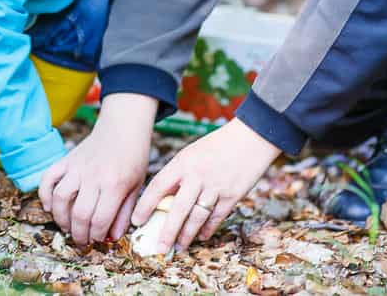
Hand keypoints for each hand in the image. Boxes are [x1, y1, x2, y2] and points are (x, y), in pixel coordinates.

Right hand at [39, 93, 156, 244]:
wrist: (123, 127)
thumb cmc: (133, 158)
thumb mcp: (136, 186)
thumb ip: (124, 213)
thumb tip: (112, 238)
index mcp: (114, 184)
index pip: (100, 220)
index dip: (96, 236)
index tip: (96, 240)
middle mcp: (93, 176)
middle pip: (80, 214)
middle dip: (78, 234)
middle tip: (81, 240)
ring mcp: (77, 167)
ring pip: (61, 198)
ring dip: (60, 218)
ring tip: (67, 226)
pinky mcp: (66, 159)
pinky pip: (48, 178)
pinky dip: (45, 194)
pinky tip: (50, 206)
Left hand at [131, 118, 279, 253]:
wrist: (250, 138)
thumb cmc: (217, 146)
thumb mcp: (191, 153)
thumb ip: (178, 174)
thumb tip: (163, 200)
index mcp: (183, 162)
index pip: (158, 186)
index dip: (145, 206)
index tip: (136, 221)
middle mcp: (197, 176)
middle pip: (177, 209)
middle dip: (167, 232)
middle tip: (158, 248)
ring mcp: (215, 187)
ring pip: (197, 218)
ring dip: (187, 236)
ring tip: (179, 247)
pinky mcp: (232, 196)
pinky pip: (216, 218)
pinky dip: (207, 229)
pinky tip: (201, 237)